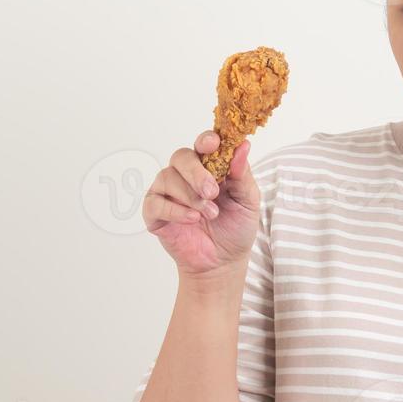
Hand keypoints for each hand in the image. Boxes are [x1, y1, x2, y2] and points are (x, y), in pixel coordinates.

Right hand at [142, 130, 260, 280]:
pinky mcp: (154, 213)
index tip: (213, 144)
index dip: (206, 140)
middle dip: (196, 172)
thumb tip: (243, 146)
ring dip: (190, 196)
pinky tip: (192, 219)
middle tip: (212, 192)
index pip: (203, 144)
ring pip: (167, 177)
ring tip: (210, 214)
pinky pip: (155, 202)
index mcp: (209, 167)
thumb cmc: (235, 228)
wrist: (224, 262)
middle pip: (181, 157)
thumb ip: (242, 174)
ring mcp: (167, 192)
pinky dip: (175, 210)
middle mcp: (185, 175)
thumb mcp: (248, 201)